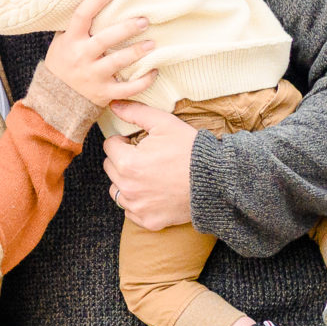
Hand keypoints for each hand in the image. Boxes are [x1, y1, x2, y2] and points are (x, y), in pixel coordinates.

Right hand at [40, 0, 157, 108]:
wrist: (56, 97)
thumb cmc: (63, 62)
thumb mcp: (62, 42)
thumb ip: (77, 26)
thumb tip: (97, 0)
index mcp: (71, 41)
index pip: (82, 15)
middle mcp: (82, 57)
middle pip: (105, 39)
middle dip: (126, 29)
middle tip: (144, 21)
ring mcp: (93, 76)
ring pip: (117, 62)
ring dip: (136, 52)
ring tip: (152, 44)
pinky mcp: (104, 92)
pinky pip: (127, 88)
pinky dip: (143, 81)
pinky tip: (154, 71)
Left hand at [105, 102, 193, 227]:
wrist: (217, 181)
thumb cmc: (190, 150)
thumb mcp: (164, 123)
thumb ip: (135, 112)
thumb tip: (113, 104)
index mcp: (128, 163)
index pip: (109, 146)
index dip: (123, 141)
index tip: (136, 142)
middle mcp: (128, 188)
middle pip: (110, 168)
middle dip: (123, 160)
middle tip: (144, 157)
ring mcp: (138, 207)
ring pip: (117, 190)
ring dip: (125, 182)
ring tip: (147, 174)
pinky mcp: (149, 221)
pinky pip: (131, 211)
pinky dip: (137, 202)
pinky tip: (153, 192)